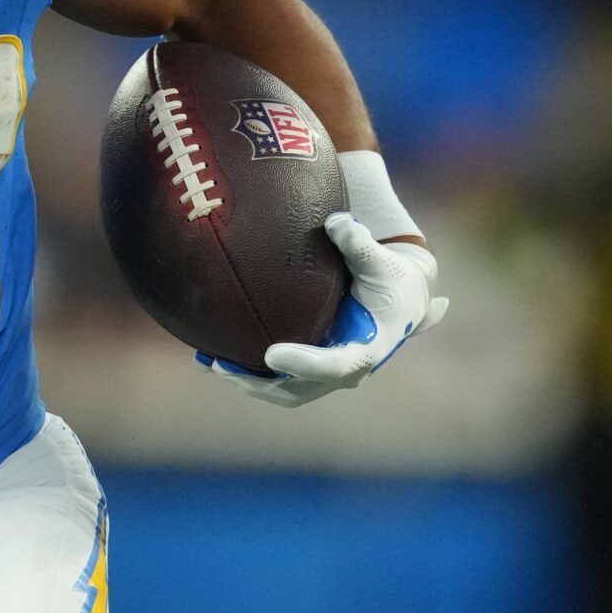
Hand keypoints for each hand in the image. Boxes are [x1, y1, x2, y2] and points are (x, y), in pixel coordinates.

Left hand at [196, 212, 447, 407]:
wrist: (400, 299)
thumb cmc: (390, 277)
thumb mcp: (381, 260)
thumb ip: (358, 243)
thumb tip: (335, 221)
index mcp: (371, 347)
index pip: (339, 365)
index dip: (306, 364)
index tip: (271, 355)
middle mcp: (350, 367)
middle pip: (305, 387)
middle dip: (265, 382)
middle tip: (225, 367)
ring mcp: (330, 372)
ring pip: (288, 391)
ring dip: (250, 383)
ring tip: (213, 365)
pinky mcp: (313, 367)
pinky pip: (279, 380)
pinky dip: (249, 374)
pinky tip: (211, 360)